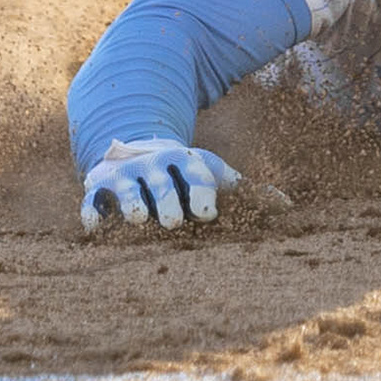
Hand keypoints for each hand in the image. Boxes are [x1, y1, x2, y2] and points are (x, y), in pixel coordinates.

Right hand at [80, 136, 241, 232]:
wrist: (139, 153)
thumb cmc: (184, 174)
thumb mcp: (214, 173)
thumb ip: (245, 189)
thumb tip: (288, 206)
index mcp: (185, 161)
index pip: (196, 176)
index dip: (201, 193)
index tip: (207, 214)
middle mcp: (154, 166)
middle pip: (162, 185)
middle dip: (167, 202)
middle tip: (174, 222)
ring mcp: (125, 177)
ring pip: (127, 192)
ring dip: (133, 204)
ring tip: (141, 218)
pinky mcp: (98, 190)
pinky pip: (92, 202)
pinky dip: (92, 212)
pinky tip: (96, 226)